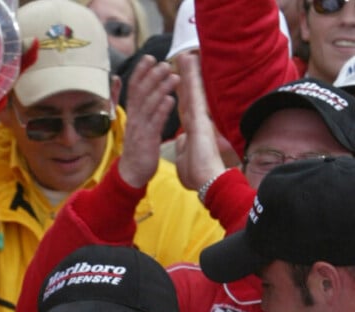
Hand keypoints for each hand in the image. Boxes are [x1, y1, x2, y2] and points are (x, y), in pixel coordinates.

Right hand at [118, 55, 177, 188]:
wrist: (131, 173)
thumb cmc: (138, 148)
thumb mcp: (136, 124)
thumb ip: (139, 106)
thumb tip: (136, 90)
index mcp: (133, 113)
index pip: (134, 88)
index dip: (140, 72)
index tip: (149, 57)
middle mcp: (134, 118)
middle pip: (141, 92)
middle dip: (152, 76)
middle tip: (165, 62)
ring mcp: (140, 128)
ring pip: (149, 104)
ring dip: (161, 89)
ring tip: (174, 76)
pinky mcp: (147, 140)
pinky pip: (155, 123)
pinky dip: (162, 110)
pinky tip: (171, 100)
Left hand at [173, 52, 225, 191]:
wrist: (208, 181)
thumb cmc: (198, 173)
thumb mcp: (185, 156)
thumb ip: (183, 145)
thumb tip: (179, 139)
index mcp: (191, 128)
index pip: (185, 105)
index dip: (181, 91)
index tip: (178, 77)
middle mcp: (197, 120)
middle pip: (190, 94)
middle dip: (187, 76)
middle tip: (186, 56)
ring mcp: (200, 119)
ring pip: (194, 92)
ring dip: (190, 74)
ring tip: (188, 55)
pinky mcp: (200, 120)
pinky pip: (195, 97)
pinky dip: (193, 83)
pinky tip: (192, 71)